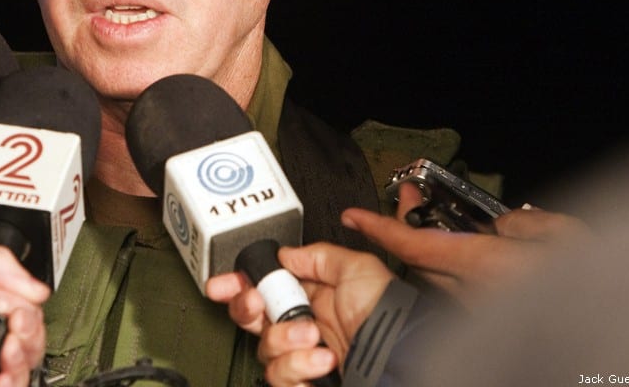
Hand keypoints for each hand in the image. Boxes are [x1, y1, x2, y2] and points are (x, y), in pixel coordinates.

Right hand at [207, 243, 394, 386]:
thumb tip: (286, 254)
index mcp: (311, 297)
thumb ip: (319, 256)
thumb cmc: (389, 316)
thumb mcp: (359, 268)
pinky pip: (280, 380)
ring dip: (286, 342)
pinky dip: (297, 369)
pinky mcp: (306, 383)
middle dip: (247, 308)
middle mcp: (303, 327)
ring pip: (264, 350)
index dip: (239, 286)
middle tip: (258, 304)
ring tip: (316, 339)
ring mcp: (303, 358)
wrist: (405, 357)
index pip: (263, 289)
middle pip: (252, 319)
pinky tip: (321, 363)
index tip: (223, 285)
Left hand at [342, 182, 591, 304]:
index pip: (413, 247)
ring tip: (435, 218)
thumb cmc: (601, 286)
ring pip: (444, 278)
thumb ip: (523, 223)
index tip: (352, 216)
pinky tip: (475, 255)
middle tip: (410, 198)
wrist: (619, 335)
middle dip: (408, 228)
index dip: (379, 229)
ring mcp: (483, 315)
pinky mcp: (493, 325)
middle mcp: (476, 296)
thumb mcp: (564, 236)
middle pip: (422, 261)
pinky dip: (459, 271)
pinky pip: (465, 294)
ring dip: (433, 250)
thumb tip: (500, 225)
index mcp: (485, 267)